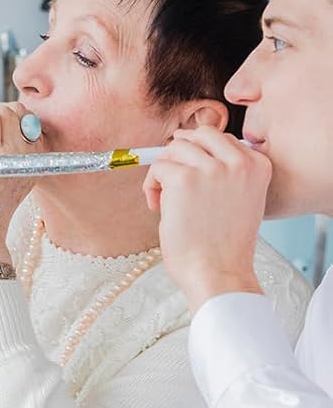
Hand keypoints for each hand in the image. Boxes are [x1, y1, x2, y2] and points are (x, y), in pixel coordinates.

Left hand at [142, 128, 267, 312]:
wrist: (218, 272)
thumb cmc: (223, 245)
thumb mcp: (241, 199)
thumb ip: (227, 173)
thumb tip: (188, 149)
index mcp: (258, 165)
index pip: (221, 138)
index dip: (198, 155)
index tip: (191, 178)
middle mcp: (238, 161)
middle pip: (197, 135)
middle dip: (178, 154)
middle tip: (170, 180)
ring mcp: (211, 168)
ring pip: (174, 148)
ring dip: (163, 171)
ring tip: (164, 199)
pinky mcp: (184, 178)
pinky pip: (157, 168)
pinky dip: (151, 186)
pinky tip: (158, 208)